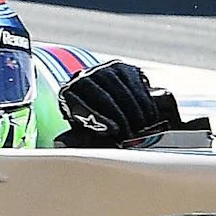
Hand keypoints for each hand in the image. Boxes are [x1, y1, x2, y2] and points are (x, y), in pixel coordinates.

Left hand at [55, 61, 190, 148]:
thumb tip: (86, 148)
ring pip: (122, 91)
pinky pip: (135, 84)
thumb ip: (84, 138)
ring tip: (140, 126)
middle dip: (121, 118)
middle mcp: (81, 77)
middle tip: (131, 133)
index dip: (101, 121)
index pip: (83, 106)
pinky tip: (148, 114)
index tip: (115, 132)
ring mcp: (101, 69)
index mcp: (67, 95)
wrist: (103, 99)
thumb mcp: (84, 130)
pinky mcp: (120, 67)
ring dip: (135, 111)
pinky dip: (143, 101)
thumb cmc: (92, 122)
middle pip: (105, 98)